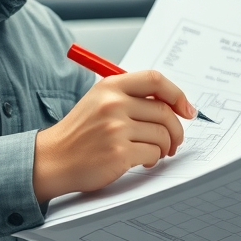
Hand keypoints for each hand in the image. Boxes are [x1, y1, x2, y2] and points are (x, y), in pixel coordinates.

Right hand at [33, 70, 192, 201]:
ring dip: (165, 147)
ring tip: (154, 152)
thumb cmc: (79, 134)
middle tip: (175, 141)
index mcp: (110, 87)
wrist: (53, 159)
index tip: (186, 109)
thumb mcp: (99, 102)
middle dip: (176, 130)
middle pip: (165, 112)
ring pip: (162, 135)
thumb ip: (131, 98)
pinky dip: (153, 159)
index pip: (155, 80)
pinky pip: (153, 153)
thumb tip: (172, 104)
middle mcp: (113, 104)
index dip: (177, 94)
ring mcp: (116, 128)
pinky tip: (142, 161)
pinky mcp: (118, 152)